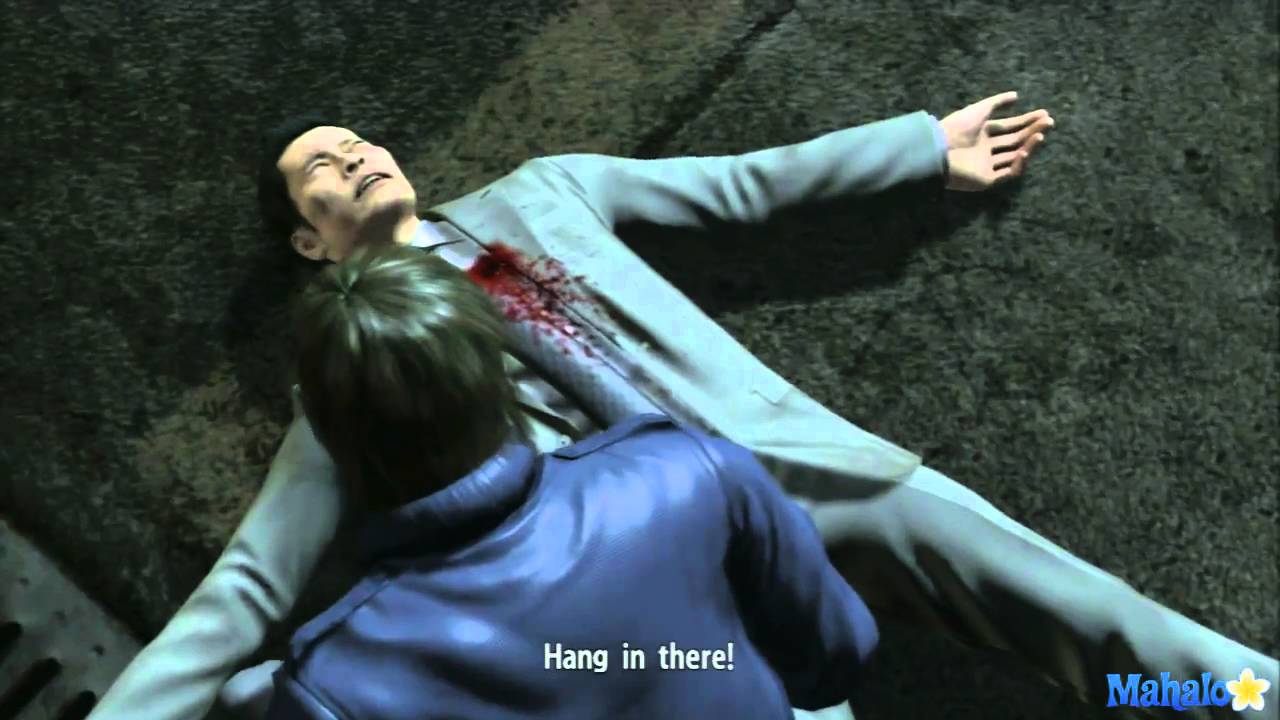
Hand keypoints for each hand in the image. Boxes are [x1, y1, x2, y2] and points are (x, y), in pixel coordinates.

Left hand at [940, 91, 1054, 191]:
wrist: (940, 150)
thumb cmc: (957, 127)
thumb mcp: (979, 109)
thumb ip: (997, 102)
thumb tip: (1017, 95)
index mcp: (983, 133)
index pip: (1010, 127)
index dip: (1027, 121)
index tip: (1044, 115)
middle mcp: (986, 149)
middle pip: (1015, 140)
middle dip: (1032, 131)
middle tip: (1049, 122)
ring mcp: (987, 165)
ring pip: (1014, 156)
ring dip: (1029, 146)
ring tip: (1041, 135)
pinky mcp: (987, 180)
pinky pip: (1007, 173)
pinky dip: (1018, 164)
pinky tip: (1025, 151)